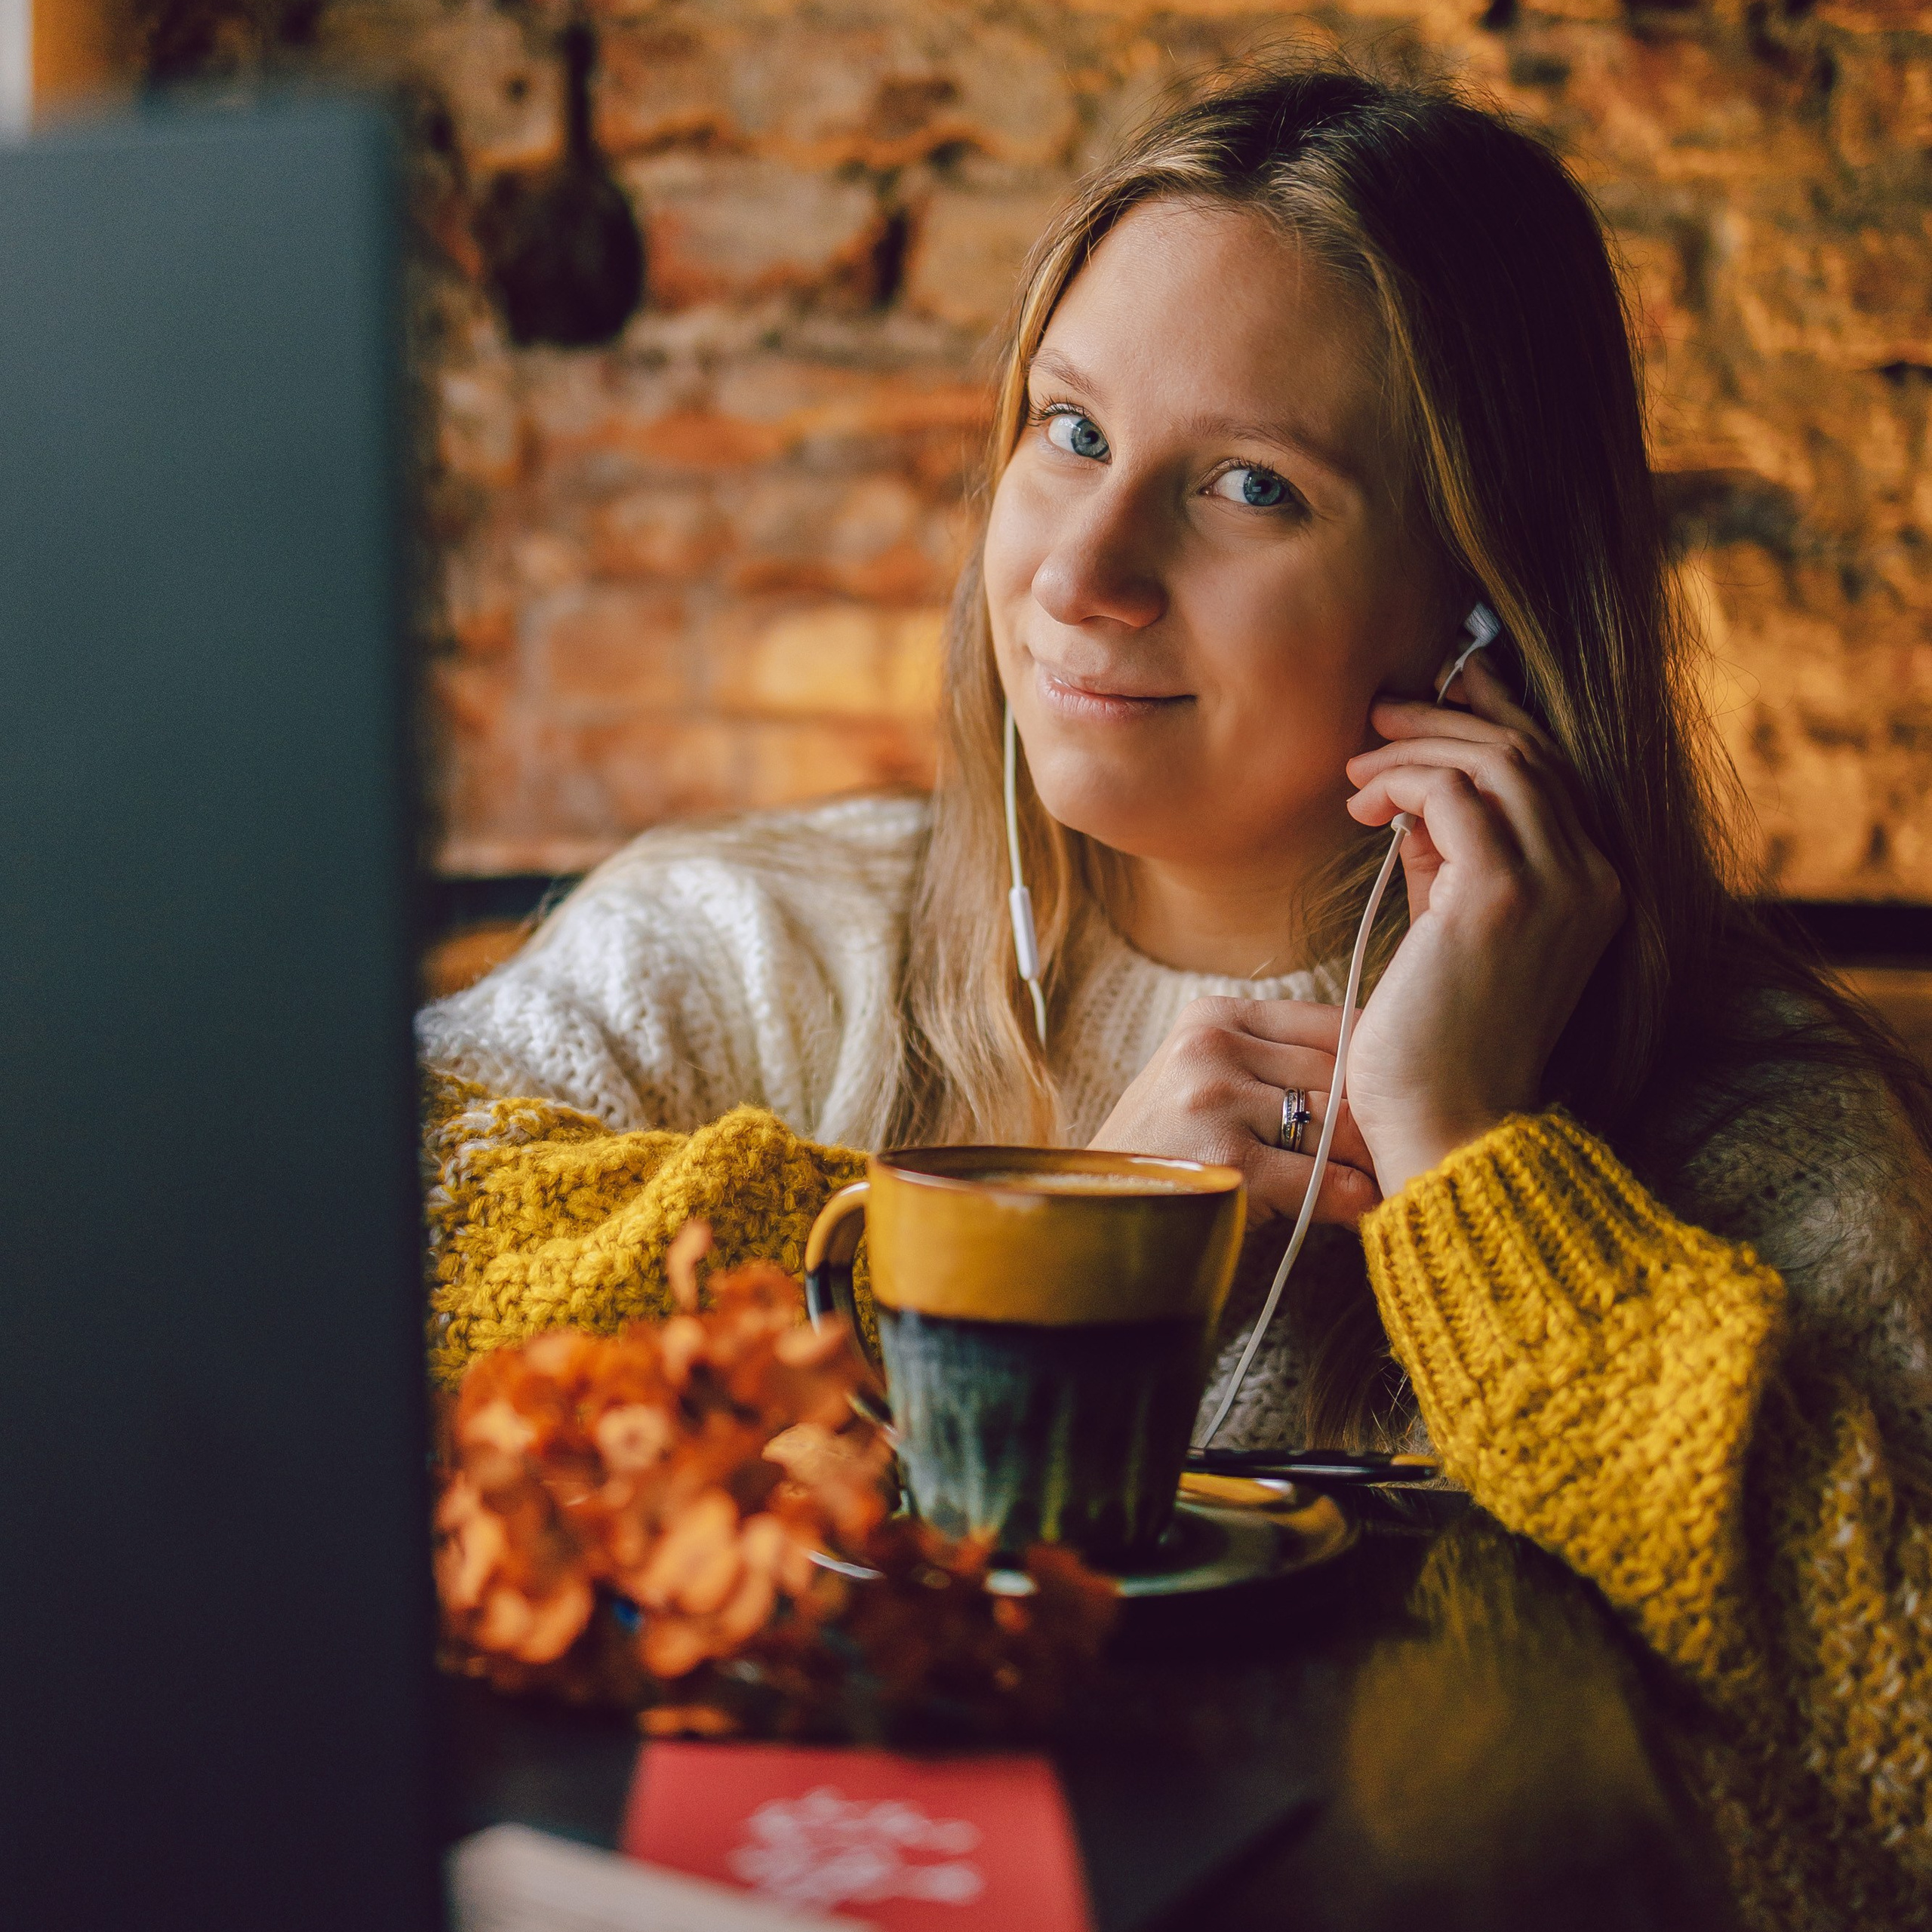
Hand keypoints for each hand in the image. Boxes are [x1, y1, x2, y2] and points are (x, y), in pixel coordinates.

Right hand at [1088, 996, 1382, 1225]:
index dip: (1373, 1065)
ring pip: (1335, 1123)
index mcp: (1214, 1017)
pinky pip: (1319, 1180)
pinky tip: (1357, 1210)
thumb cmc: (1164, 1145)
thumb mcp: (1203, 1076)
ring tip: (1385, 1177)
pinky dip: (1348, 1199)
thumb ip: (1272, 1060)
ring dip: (1367, 1159)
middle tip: (1404, 1145)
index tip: (1397, 1093)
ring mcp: (1216, 1102)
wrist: (1098, 1205)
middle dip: (1374, 1118)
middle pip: (1338, 1074)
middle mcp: (1213, 1049)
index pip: (1330, 1024)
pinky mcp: (1225, 1161)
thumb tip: (1374, 1067)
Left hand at [1342, 652, 1623, 1196]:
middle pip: (1525, 752)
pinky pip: (1452, 791)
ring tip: (1357, 767)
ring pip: (1492, 759)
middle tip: (1380, 714)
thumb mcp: (1451, 936)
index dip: (1491, 720)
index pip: (1550, 774)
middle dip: (1446, 720)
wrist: (1447, 1128)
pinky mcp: (1501, 894)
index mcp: (1592, 890)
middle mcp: (1592, 878)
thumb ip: (1448, 866)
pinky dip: (1401, 780)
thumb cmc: (1436, 1048)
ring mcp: (1555, 883)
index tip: (1432, 698)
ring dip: (1415, 747)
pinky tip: (1361, 804)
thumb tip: (1413, 803)